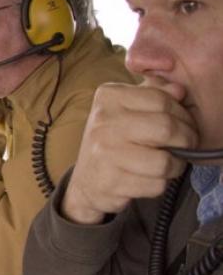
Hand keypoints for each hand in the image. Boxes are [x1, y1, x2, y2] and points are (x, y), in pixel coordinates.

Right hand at [62, 78, 197, 223]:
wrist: (87, 180)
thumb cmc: (114, 140)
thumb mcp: (128, 108)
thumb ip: (155, 93)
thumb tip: (180, 90)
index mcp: (108, 97)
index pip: (162, 99)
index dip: (183, 114)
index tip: (183, 124)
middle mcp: (102, 121)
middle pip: (166, 128)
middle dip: (186, 139)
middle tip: (185, 145)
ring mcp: (104, 152)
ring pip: (165, 161)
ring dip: (175, 166)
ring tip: (167, 163)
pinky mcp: (110, 181)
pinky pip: (156, 184)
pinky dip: (159, 184)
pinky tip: (149, 177)